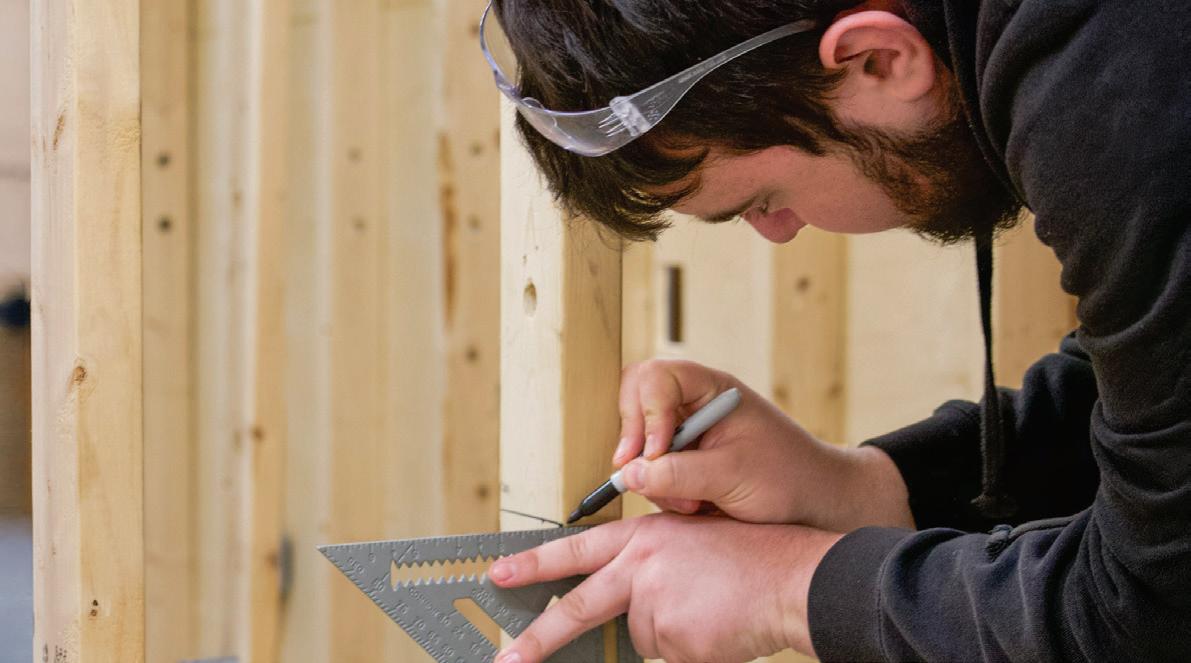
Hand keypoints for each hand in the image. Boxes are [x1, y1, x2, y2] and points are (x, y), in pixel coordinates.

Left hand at [489, 514, 841, 662]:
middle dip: (537, 640)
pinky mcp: (672, 640)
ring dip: (671, 634)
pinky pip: (669, 659)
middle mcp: (639, 566)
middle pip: (577, 609)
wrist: (790, 578)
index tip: (499, 574)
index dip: (535, 563)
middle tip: (506, 659)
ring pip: (640, 638)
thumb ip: (646, 571)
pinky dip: (691, 652)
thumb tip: (619, 614)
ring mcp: (654, 605)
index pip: (575, 551)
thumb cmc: (746, 559)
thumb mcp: (686, 546)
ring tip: (709, 610)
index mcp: (642, 537)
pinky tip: (716, 628)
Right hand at [613, 359, 912, 530]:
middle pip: (634, 398)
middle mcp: (692, 403)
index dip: (646, 414)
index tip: (655, 453)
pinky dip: (661, 491)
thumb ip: (679, 474)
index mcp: (710, 389)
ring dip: (653, 476)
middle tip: (640, 474)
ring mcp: (684, 431)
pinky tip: (693, 506)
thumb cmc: (787, 478)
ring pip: (636, 441)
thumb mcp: (732, 476)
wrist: (815, 503)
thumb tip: (629, 474)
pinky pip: (648, 469)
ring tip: (692, 503)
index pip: (656, 379)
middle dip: (634, 438)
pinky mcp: (681, 460)